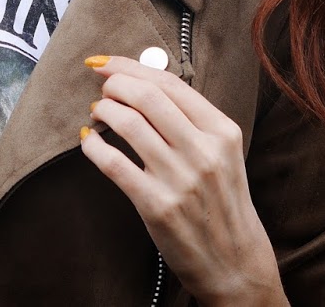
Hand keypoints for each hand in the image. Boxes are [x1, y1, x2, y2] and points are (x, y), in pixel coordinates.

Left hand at [78, 55, 288, 306]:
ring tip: (98, 113)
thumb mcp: (223, 154)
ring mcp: (180, 179)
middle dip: (115, 84)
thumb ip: (192, 121)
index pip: (170, 84)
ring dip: (104, 112)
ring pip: (128, 125)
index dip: (131, 67)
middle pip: (147, 97)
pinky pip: (114, 164)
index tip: (108, 63)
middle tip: (101, 87)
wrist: (235, 262)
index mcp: (222, 131)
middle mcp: (204, 151)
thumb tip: (144, 85)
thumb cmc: (223, 203)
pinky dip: (94, 146)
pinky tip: (89, 141)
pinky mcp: (157, 206)